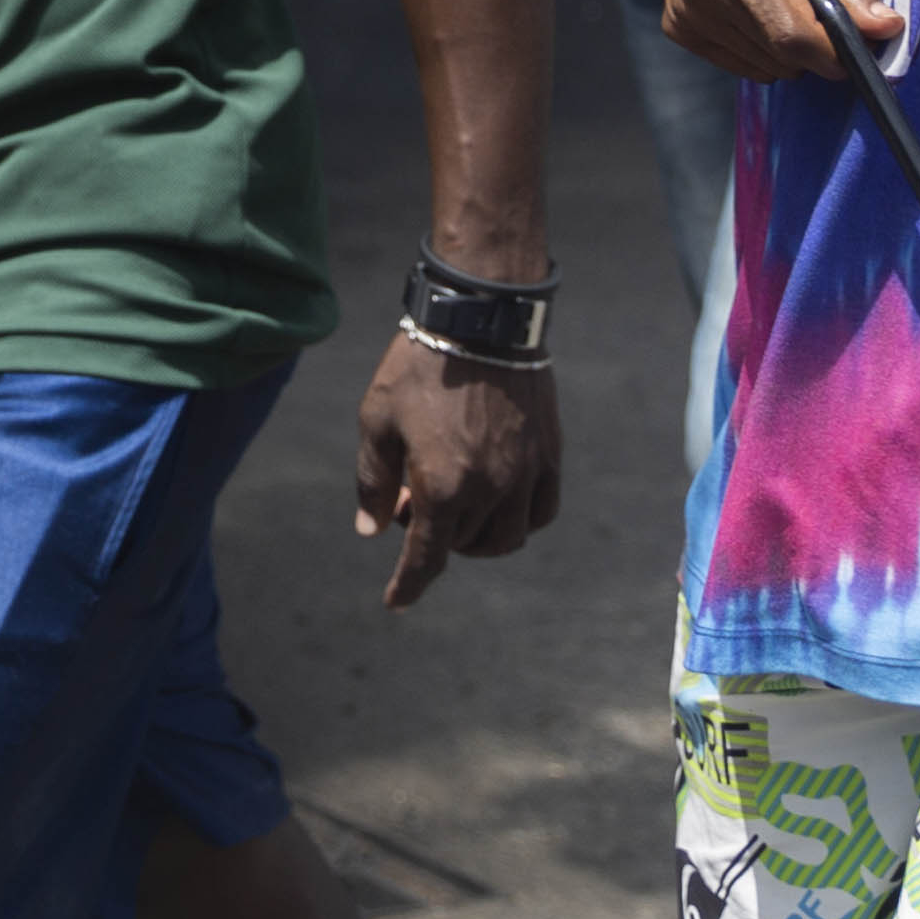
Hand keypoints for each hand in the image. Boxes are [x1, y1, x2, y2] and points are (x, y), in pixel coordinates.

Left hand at [350, 328, 559, 609]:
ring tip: (454, 507)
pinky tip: (498, 502)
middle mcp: (490, 489)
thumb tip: (371, 530)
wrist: (482, 316)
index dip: (408, 585)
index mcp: (443, 486)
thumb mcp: (377, 420)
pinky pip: (541, 511)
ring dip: (477, 538)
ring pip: (507, 537)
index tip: (396, 602)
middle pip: (463, 545)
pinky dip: (519, 519)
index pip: (426, 558)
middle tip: (411, 503)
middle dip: (434, 538)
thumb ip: (373, 481)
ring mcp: (525, 474)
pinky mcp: (548, 454)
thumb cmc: (420, 364)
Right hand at [661, 0, 888, 84]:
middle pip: (782, 55)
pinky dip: (765, 47)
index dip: (836, 50)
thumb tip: (884, 28)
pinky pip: (743, 64)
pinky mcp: (679, 26)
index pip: (793, 35)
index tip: (862, 40)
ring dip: (790, 45)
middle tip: (824, 3)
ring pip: (765, 66)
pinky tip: (760, 5)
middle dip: (818, 44)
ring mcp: (686, 11)